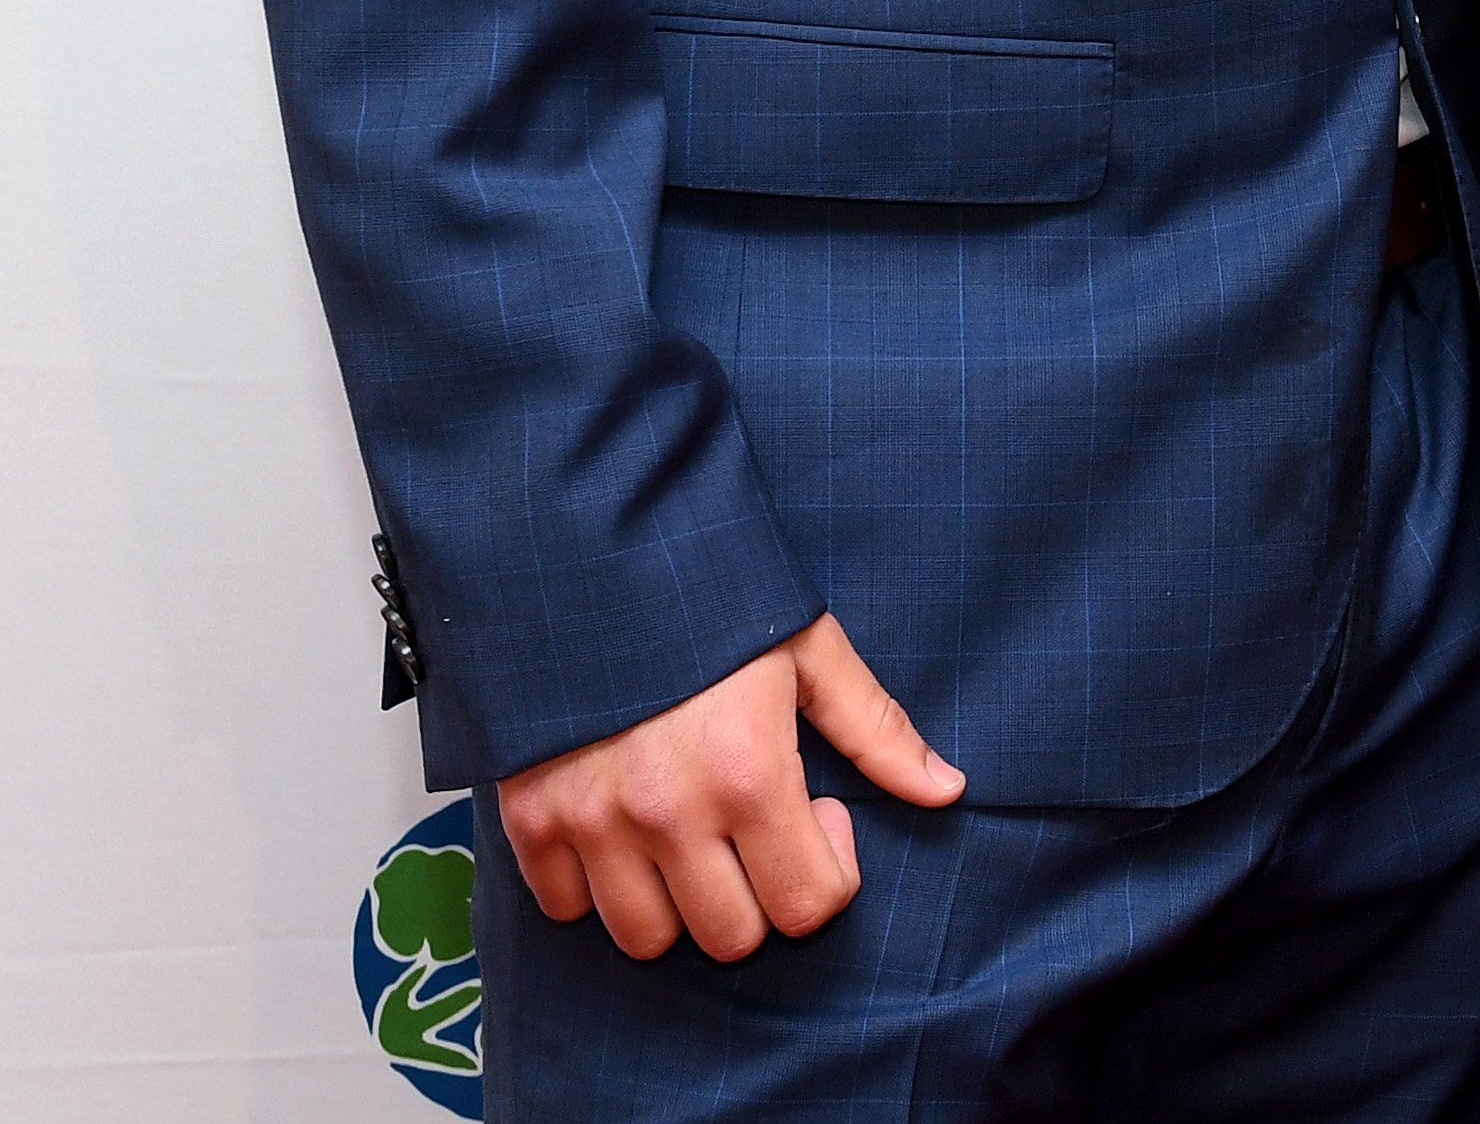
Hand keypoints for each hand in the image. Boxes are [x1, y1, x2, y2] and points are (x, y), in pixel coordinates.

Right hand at [495, 610, 962, 962]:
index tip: (816, 810)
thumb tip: (948, 790)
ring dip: (679, 901)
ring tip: (691, 828)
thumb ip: (875, 727)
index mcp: (747, 770)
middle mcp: (668, 812)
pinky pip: (568, 908)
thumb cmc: (710, 587)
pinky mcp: (531, 817)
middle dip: (759, 893)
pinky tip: (622, 823)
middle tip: (754, 822)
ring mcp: (593, 821)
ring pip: (649, 940)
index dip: (828, 867)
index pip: (808, 906)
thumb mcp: (806, 644)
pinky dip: (596, 885)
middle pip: (732, 938)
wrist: (588, 540)